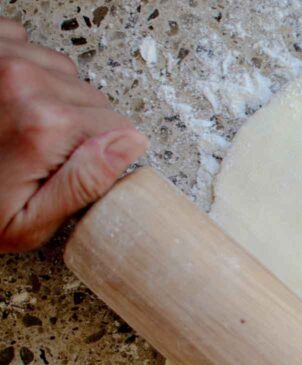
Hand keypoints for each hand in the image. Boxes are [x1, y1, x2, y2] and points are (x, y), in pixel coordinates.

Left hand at [0, 17, 146, 251]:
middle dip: (76, 126)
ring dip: (53, 97)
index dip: (99, 155)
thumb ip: (85, 183)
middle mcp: (22, 79)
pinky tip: (11, 100)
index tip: (64, 170)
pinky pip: (33, 47)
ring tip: (23, 126)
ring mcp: (3, 55)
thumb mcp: (29, 222)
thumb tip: (131, 144)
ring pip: (67, 74)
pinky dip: (28, 71)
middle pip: (93, 100)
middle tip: (39, 153)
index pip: (120, 128)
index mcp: (43, 124)